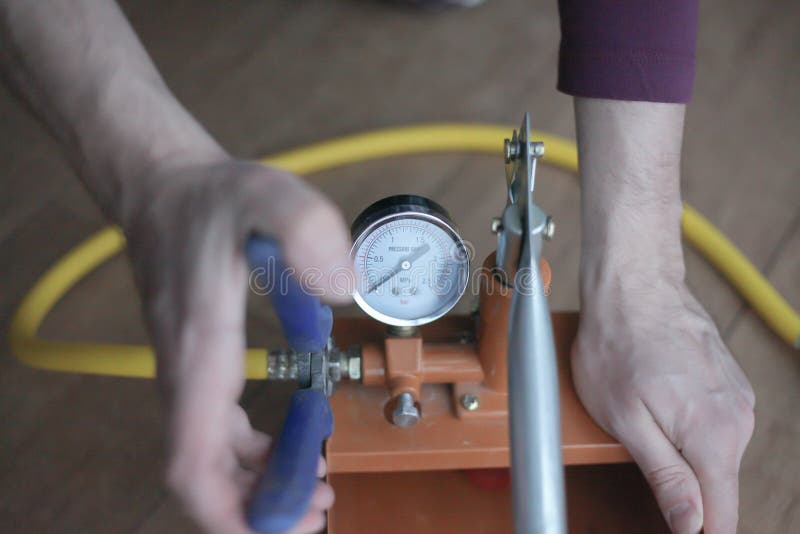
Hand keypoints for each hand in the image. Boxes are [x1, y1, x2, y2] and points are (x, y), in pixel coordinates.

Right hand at [120, 158, 351, 532]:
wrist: (165, 187)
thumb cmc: (211, 199)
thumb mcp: (267, 195)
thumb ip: (307, 229)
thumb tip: (342, 288)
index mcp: (201, 351)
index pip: (194, 462)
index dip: (229, 512)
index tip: (281, 525)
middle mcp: (187, 373)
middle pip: (204, 476)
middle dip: (259, 509)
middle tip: (321, 506)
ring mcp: (188, 372)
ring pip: (210, 460)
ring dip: (258, 485)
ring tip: (316, 485)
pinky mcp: (198, 364)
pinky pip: (216, 433)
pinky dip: (252, 453)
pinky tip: (289, 444)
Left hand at [572, 263, 754, 533]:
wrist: (633, 283)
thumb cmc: (617, 343)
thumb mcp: (625, 419)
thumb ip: (665, 476)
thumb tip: (692, 526)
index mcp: (714, 437)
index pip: (722, 516)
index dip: (697, 531)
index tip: (674, 529)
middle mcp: (738, 419)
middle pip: (718, 487)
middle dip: (685, 492)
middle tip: (640, 458)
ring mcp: (737, 398)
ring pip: (714, 455)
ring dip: (683, 454)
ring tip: (643, 418)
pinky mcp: (729, 384)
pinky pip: (714, 425)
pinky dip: (689, 427)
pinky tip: (659, 401)